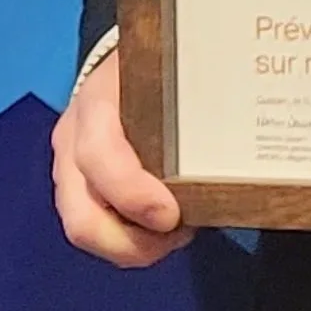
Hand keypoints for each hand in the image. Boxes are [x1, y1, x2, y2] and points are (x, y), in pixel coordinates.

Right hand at [50, 44, 185, 268]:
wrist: (120, 64)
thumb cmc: (152, 72)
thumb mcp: (169, 74)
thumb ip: (194, 108)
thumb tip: (242, 149)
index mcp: (97, 106)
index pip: (100, 159)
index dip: (133, 195)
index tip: (172, 215)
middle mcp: (73, 144)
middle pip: (83, 220)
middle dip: (133, 244)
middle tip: (178, 234)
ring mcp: (68, 171)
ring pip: (88, 232)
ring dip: (135, 246)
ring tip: (175, 232)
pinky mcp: (75, 190)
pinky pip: (97, 230)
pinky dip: (129, 239)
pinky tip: (161, 227)